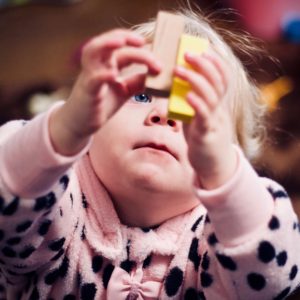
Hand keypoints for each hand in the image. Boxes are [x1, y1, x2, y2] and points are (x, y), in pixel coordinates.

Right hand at [49, 29, 160, 154]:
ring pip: (92, 52)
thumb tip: (157, 74)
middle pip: (107, 42)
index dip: (138, 47)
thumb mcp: (124, 91)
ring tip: (121, 42)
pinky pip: (92, 79)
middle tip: (142, 41)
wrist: (80, 123)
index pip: (121, 47)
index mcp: (107, 64)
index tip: (154, 55)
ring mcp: (90, 76)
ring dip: (106, 43)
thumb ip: (137, 82)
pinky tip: (113, 75)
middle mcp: (97, 66)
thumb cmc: (101, 104)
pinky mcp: (87, 91)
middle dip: (124, 37)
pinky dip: (102, 74)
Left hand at [174, 51, 236, 188]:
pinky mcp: (206, 135)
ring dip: (195, 80)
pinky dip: (196, 104)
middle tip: (187, 53)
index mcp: (218, 104)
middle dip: (204, 64)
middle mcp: (219, 110)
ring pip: (211, 96)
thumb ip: (191, 103)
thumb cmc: (202, 139)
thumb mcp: (198, 117)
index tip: (204, 48)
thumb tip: (176, 89)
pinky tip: (187, 95)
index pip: (223, 77)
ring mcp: (214, 122)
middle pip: (218, 82)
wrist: (212, 166)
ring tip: (178, 69)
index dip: (216, 61)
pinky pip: (204, 117)